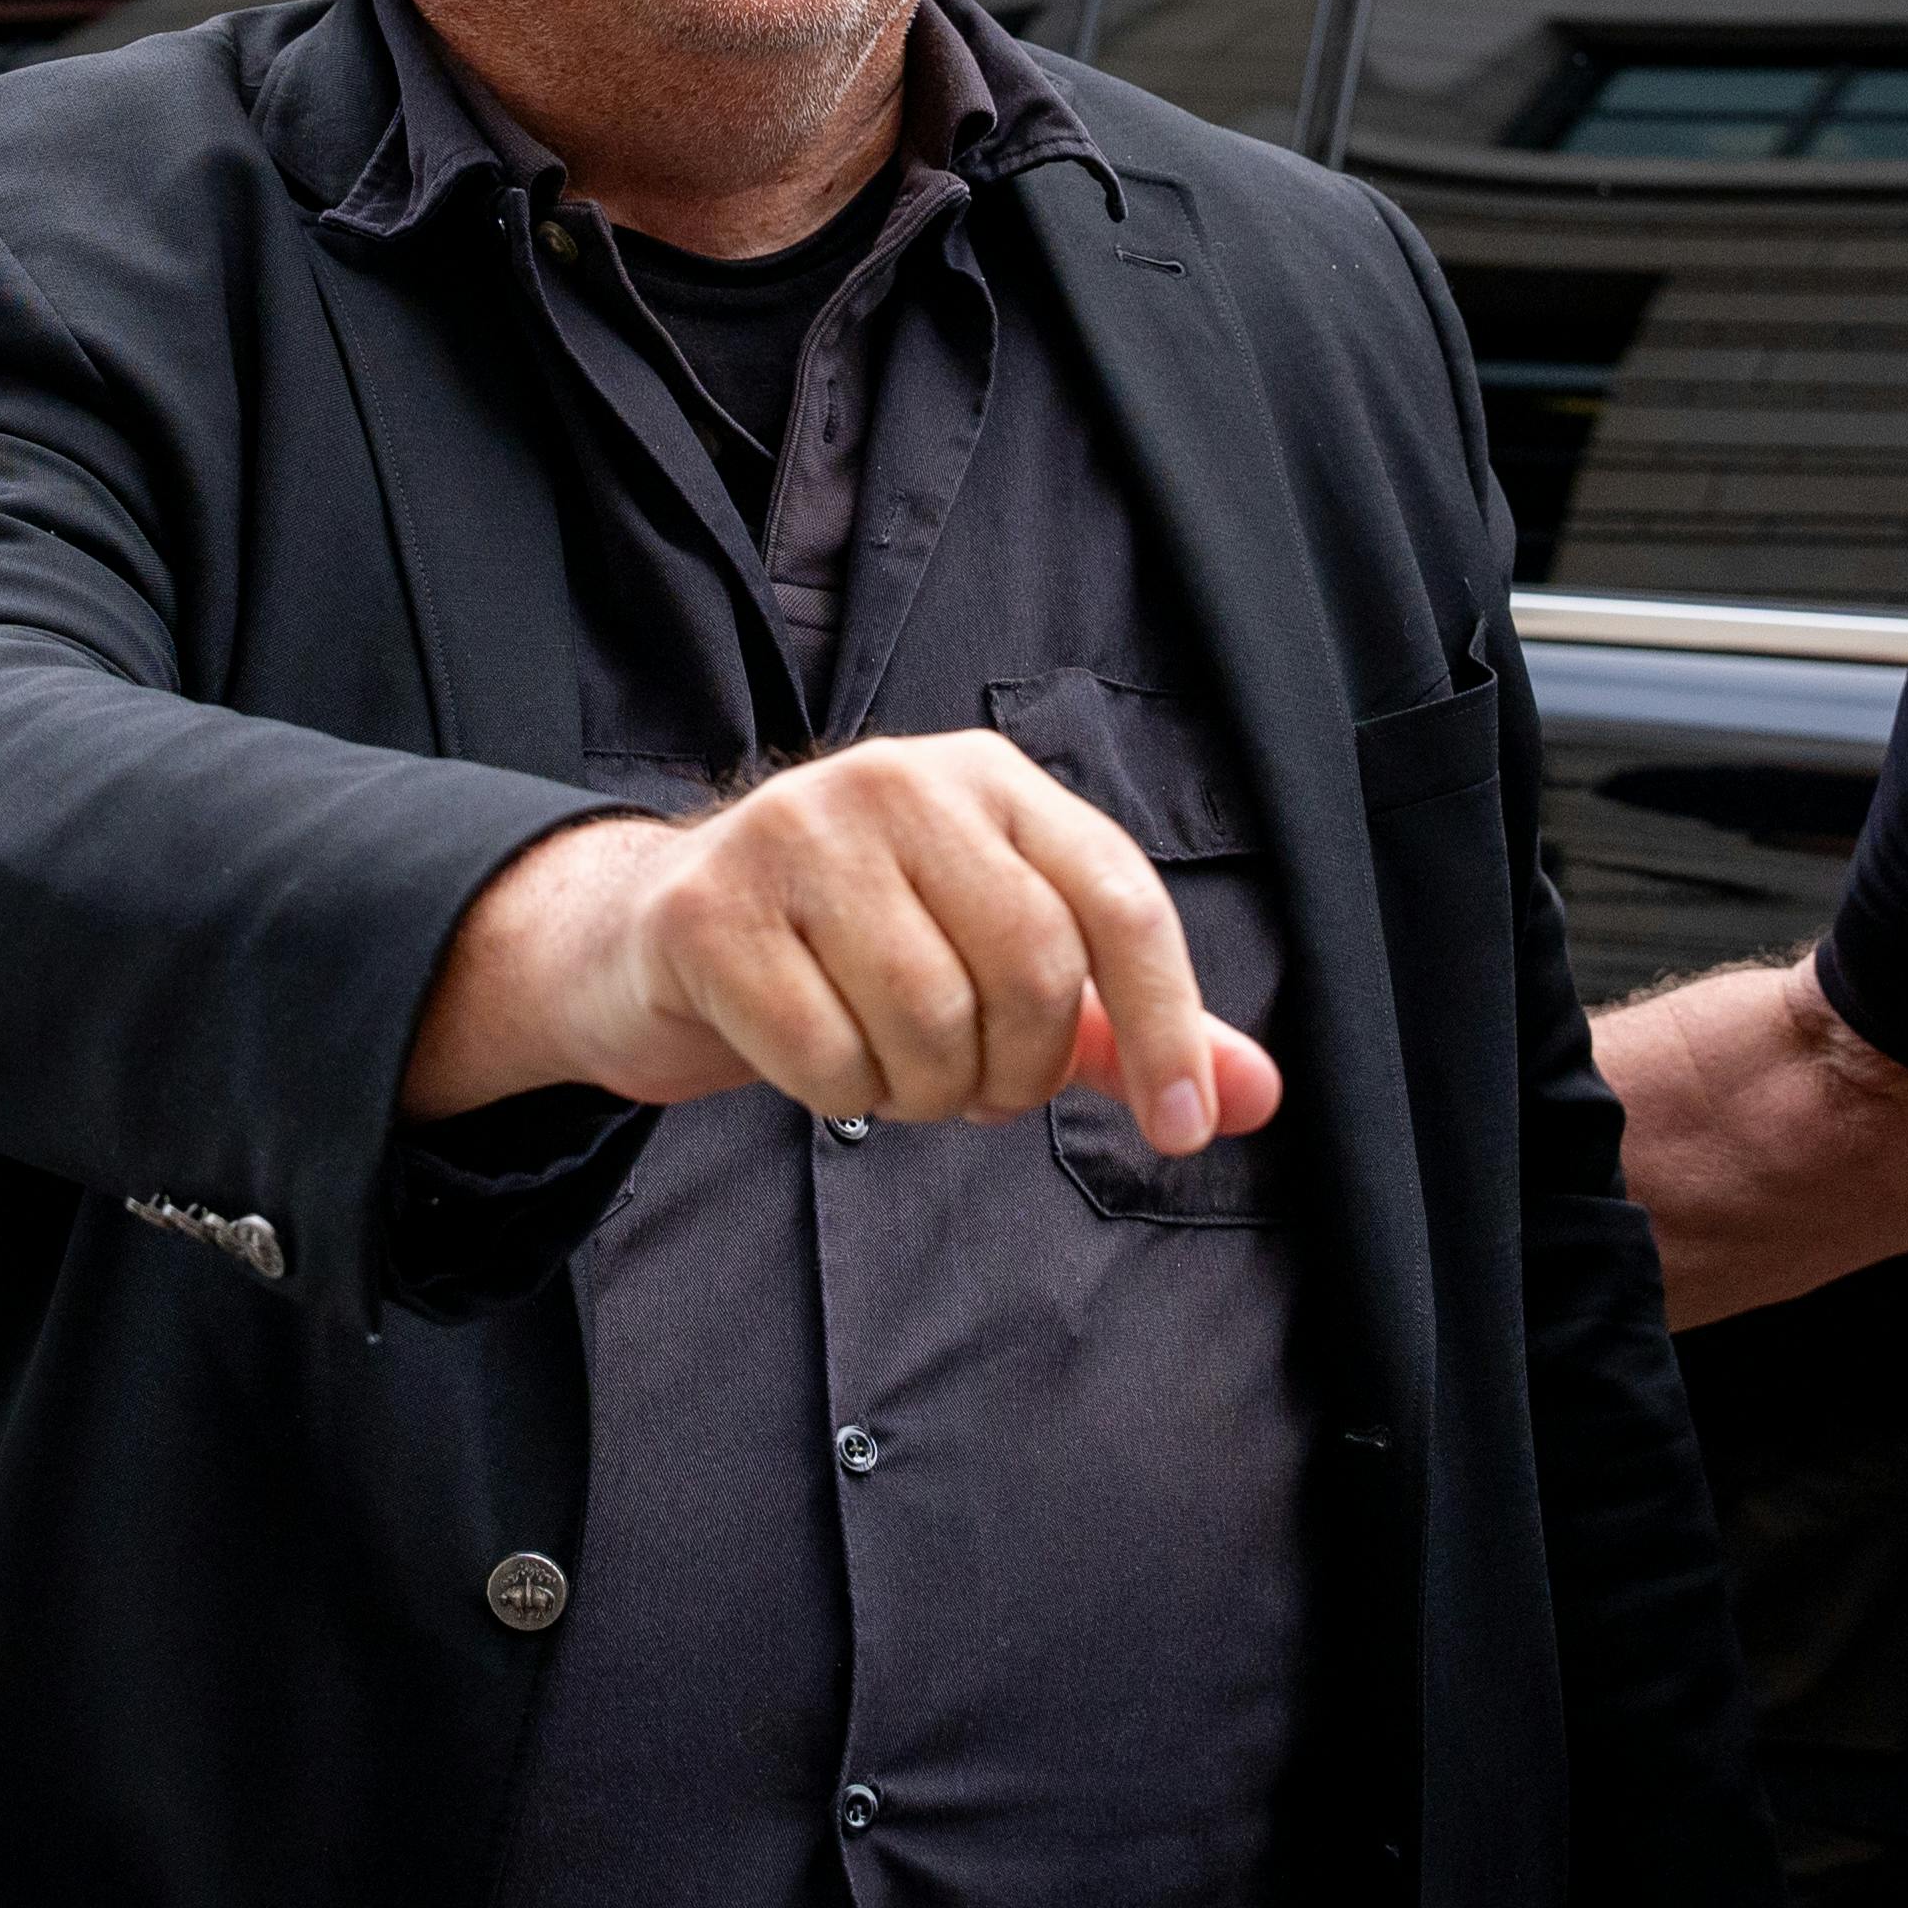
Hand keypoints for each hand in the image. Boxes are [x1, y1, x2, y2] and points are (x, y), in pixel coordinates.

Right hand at [407, 729, 1281, 1156]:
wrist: (651, 939)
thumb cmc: (851, 952)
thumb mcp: (998, 968)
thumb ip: (1120, 1024)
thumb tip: (1257, 1095)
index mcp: (985, 779)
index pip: (1117, 896)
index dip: (1167, 1022)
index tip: (1184, 1127)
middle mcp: (895, 781)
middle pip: (1031, 970)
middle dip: (1019, 1072)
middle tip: (977, 1087)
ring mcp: (793, 835)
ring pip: (931, 1024)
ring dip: (926, 1094)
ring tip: (893, 1069)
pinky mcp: (710, 911)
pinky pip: (827, 1059)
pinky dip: (840, 1097)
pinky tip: (818, 1061)